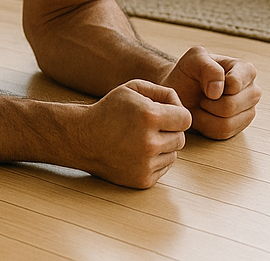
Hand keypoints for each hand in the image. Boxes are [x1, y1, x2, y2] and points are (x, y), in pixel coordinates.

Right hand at [71, 80, 190, 188]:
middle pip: (181, 138)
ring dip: (162, 147)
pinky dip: (154, 161)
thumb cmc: (109, 110)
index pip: (186, 119)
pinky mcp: (142, 180)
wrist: (83, 138)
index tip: (166, 115)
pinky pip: (163, 169)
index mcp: (150, 116)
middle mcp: (150, 142)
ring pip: (173, 154)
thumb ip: (162, 92)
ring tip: (140, 139)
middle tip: (150, 127)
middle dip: (170, 131)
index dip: (178, 115)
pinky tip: (136, 152)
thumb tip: (181, 106)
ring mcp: (146, 164)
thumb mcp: (132, 89)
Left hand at [161, 47, 260, 139]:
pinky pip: (223, 133)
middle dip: (208, 103)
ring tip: (201, 105)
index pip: (235, 83)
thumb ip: (208, 67)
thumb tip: (218, 91)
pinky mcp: (239, 127)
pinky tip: (203, 115)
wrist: (182, 91)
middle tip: (200, 95)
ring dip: (205, 116)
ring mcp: (248, 111)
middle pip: (231, 106)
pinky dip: (206, 126)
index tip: (203, 81)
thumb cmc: (190, 73)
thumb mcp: (193, 60)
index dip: (215, 85)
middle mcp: (252, 92)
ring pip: (227, 123)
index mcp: (246, 70)